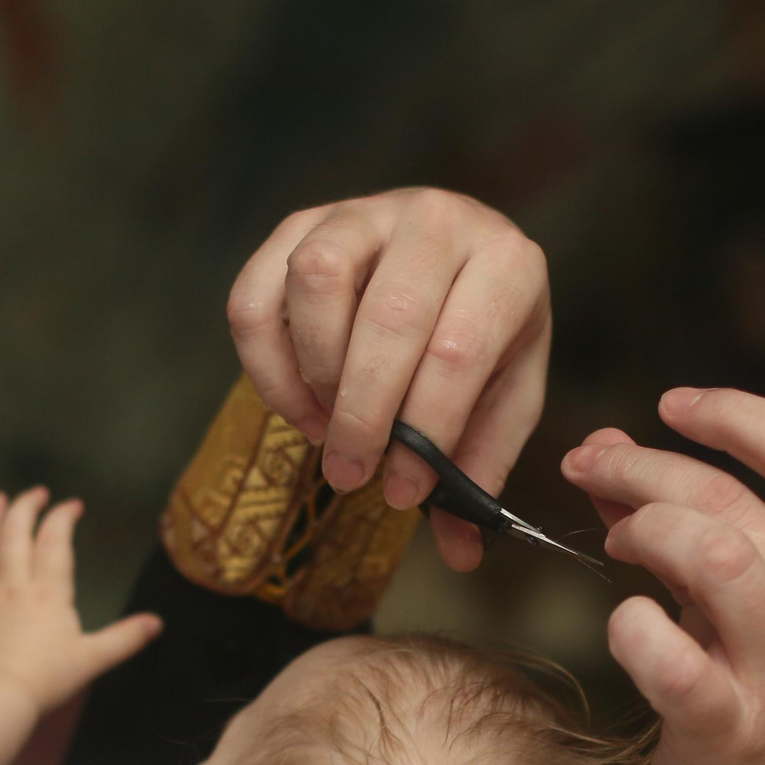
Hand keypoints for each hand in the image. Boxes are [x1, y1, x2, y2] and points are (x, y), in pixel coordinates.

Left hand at [0, 487, 161, 714]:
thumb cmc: (47, 678)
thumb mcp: (94, 658)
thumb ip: (125, 638)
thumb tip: (157, 623)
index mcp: (48, 593)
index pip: (54, 543)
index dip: (63, 518)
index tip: (72, 505)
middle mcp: (14, 587)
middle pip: (15, 536)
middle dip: (25, 508)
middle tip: (35, 492)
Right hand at [227, 188, 549, 572]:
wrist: (455, 261)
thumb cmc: (483, 338)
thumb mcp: (504, 399)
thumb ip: (480, 467)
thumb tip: (460, 552)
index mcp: (507, 263)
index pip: (458, 350)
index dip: (426, 432)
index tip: (404, 494)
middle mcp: (437, 220)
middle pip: (389, 318)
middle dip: (364, 415)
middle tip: (351, 473)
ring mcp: (365, 212)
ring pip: (317, 281)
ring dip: (315, 373)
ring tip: (327, 427)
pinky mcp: (303, 223)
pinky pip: (258, 289)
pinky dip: (264, 360)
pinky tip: (295, 404)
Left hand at [564, 388, 764, 764]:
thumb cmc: (757, 696)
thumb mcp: (749, 602)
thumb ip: (697, 520)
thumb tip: (612, 446)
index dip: (741, 416)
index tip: (672, 404)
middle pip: (737, 503)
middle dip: (646, 468)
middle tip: (593, 468)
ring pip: (715, 557)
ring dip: (645, 529)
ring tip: (615, 541)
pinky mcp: (733, 731)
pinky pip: (669, 656)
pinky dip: (630, 624)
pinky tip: (626, 623)